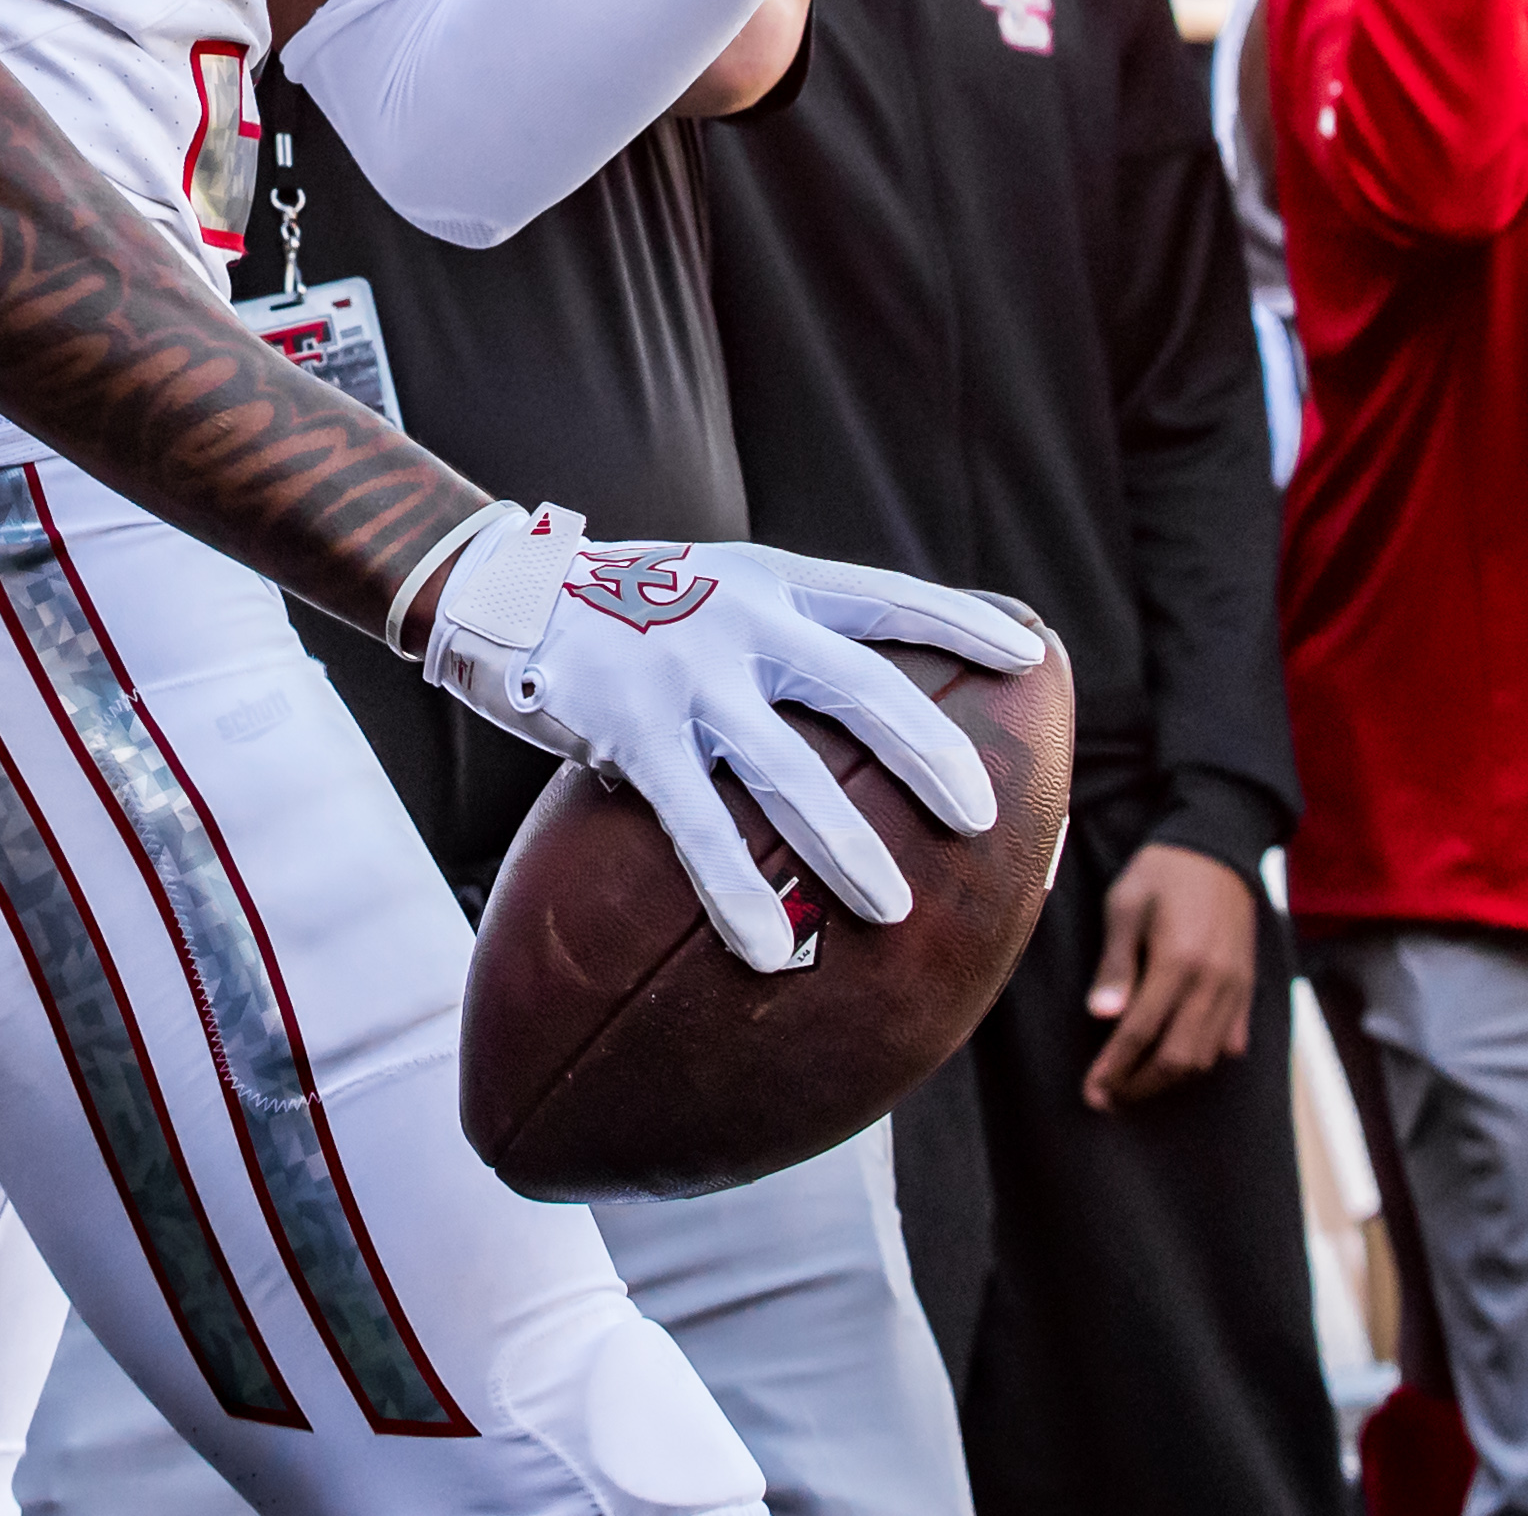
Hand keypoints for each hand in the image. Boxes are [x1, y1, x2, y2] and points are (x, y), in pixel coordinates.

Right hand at [416, 504, 1044, 972]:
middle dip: (930, 753)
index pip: (886, 595)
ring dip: (847, 843)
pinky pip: (696, 821)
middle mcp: (740, 619)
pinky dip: (734, 887)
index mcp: (769, 583)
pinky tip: (764, 944)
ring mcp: (686, 674)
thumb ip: (773, 637)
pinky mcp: (630, 728)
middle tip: (980, 816)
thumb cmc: (617, 609)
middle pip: (861, 685)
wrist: (497, 587)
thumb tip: (853, 714)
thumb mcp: (707, 590)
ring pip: (790, 766)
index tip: (1031, 657)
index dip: (961, 624)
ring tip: (892, 909)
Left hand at [1083, 843, 1260, 1106]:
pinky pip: (1230, 1041)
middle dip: (1140, 1086)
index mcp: (1177, 961)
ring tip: (1135, 1084)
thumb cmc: (1161, 872)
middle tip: (1108, 1099)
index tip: (1092, 1092)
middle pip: (1178, 1057)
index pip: (1140, 1032)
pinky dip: (1203, 1059)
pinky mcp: (1248, 987)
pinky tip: (1176, 1060)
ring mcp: (1236, 987)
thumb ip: (1116, 963)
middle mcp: (1213, 982)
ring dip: (1169, 1079)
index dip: (1114, 1068)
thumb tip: (1101, 1016)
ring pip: (1206, 1056)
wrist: (1217, 845)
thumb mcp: (1126, 905)